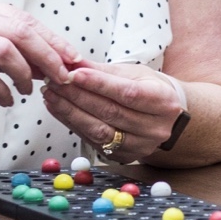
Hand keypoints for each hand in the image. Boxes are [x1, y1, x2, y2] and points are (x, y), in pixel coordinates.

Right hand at [0, 0, 79, 107]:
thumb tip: (54, 63)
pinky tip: (7, 100)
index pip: (23, 18)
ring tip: (28, 90)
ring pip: (5, 49)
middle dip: (48, 55)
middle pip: (20, 30)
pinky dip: (2, 91)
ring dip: (25, 74)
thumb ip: (13, 49)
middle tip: (62, 76)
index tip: (71, 57)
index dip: (51, 39)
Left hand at [41, 62, 187, 163]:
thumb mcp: (135, 74)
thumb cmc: (150, 90)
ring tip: (51, 96)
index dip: (99, 84)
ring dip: (70, 112)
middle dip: (78, 96)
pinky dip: (73, 124)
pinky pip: (94, 140)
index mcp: (163, 101)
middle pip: (111, 112)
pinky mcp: (124, 156)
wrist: (169, 119)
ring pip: (99, 130)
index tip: (74, 73)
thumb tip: (73, 63)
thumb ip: (104, 71)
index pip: (128, 93)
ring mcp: (140, 145)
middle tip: (55, 82)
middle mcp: (155, 127)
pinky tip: (60, 111)